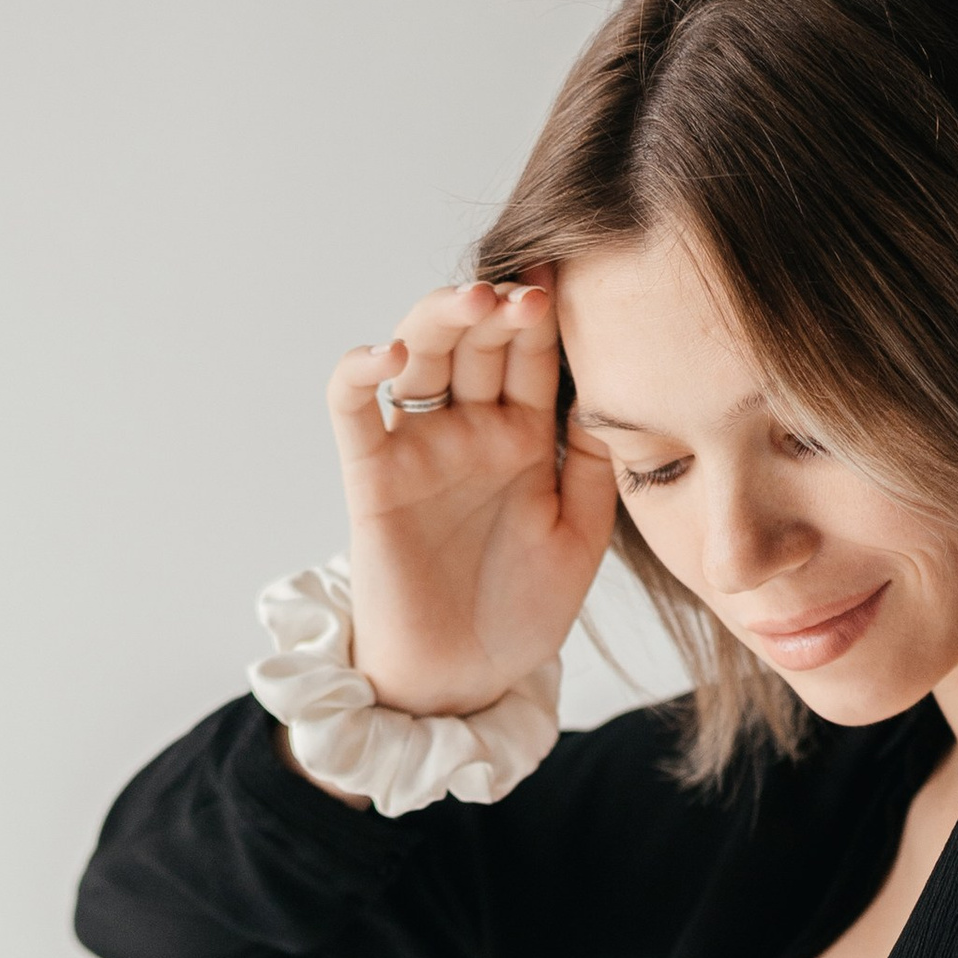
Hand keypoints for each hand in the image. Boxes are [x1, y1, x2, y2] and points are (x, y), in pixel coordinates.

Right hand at [326, 279, 616, 717]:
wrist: (463, 682)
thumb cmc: (521, 613)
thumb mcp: (580, 537)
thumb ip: (593, 466)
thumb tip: (604, 389)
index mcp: (526, 437)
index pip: (533, 355)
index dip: (546, 314)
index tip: (571, 276)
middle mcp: (470, 430)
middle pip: (477, 341)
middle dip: (500, 308)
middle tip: (528, 293)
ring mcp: (419, 448)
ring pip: (421, 356)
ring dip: (441, 318)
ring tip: (474, 303)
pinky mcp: (372, 477)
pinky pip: (353, 409)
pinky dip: (359, 371)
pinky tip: (386, 355)